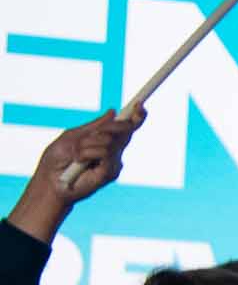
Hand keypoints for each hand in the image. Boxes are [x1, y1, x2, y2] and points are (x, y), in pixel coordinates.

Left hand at [9, 109, 145, 239]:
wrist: (50, 180)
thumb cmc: (57, 158)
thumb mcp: (74, 135)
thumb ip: (94, 126)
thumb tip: (113, 112)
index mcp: (105, 141)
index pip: (124, 128)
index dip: (134, 117)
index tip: (140, 105)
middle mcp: (113, 151)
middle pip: (123, 130)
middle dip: (111, 126)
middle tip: (94, 132)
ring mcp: (113, 163)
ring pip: (109, 140)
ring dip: (87, 144)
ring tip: (75, 155)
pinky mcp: (110, 173)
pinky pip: (104, 153)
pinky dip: (87, 153)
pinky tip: (78, 161)